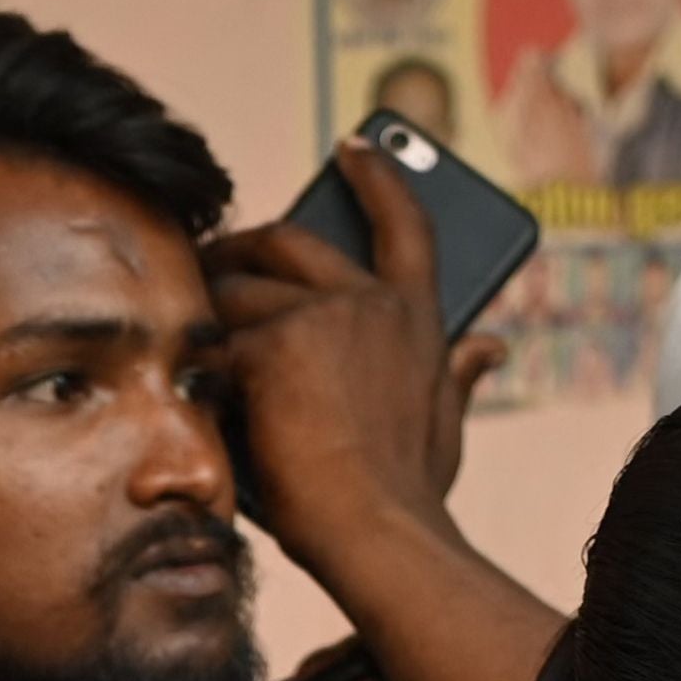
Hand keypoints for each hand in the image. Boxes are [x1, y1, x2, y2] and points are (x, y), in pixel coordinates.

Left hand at [205, 143, 494, 547]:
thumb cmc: (407, 496)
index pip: (404, 223)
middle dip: (245, 244)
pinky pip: (214, 340)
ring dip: (209, 310)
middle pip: (290, 241)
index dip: (377, 177)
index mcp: (416, 317)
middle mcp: (369, 302)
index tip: (353, 147)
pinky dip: (199, 365)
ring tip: (189, 336)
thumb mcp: (442, 425)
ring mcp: (318, 317)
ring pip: (238, 290)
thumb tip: (491, 345)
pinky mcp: (269, 345)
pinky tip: (190, 387)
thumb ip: (456, 374)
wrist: (375, 534)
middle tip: (217, 260)